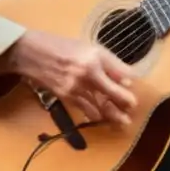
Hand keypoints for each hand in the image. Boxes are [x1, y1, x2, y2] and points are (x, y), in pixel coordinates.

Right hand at [10, 31, 137, 125]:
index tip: (136, 92)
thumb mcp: (91, 48)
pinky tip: (101, 118)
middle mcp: (87, 74)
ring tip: (122, 122)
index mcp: (95, 59)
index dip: (130, 86)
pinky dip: (95, 115)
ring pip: (99, 107)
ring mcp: (75, 88)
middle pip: (112, 94)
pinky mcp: (66, 98)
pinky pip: (85, 110)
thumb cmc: (64, 48)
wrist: (33, 54)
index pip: (121, 75)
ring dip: (112, 116)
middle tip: (132, 112)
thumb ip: (111, 63)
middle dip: (125, 105)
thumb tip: (129, 79)